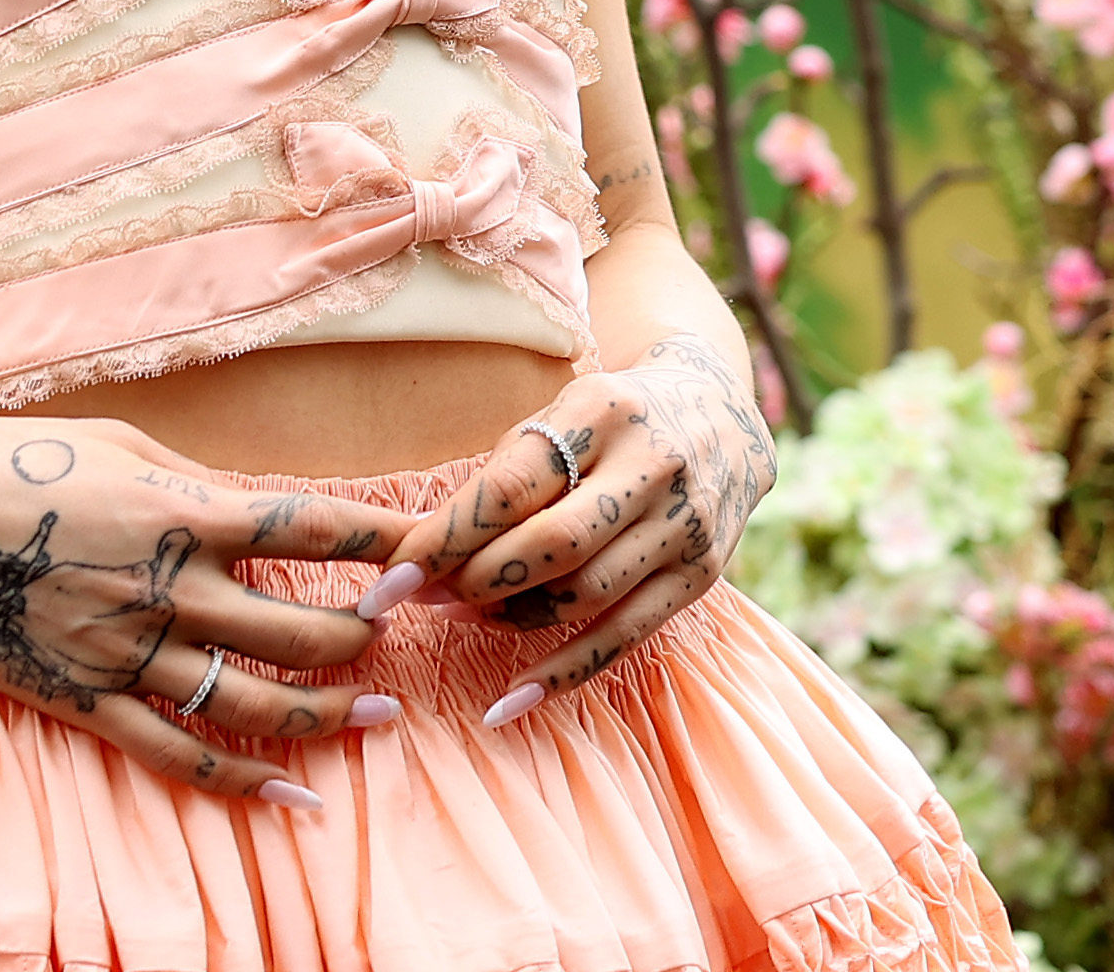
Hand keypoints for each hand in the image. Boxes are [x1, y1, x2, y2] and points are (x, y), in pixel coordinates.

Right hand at [0, 416, 414, 804]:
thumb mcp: (117, 444)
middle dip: (368, 636)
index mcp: (179, 510)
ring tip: (380, 716)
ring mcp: (123, 654)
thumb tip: (266, 508)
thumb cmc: (6, 462)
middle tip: (406, 634)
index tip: (431, 553)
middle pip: (300, 629)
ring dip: (329, 714)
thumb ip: (197, 482)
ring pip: (253, 703)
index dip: (380, 545)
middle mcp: (164, 589)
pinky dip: (242, 781)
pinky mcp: (84, 701)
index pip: (309, 529)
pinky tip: (295, 796)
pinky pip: (176, 754)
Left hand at [385, 334, 779, 718]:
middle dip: (476, 582)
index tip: (391, 577)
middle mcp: (653, 465)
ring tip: (470, 617)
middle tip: (427, 599)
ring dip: (511, 619)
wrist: (722, 416)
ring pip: (584, 595)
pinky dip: (562, 674)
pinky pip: (624, 639)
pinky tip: (508, 701)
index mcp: (604, 412)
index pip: (510, 486)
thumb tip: (421, 549)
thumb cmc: (612, 421)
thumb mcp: (562, 416)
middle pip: (550, 546)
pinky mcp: (701, 576)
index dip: (444, 537)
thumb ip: (504, 475)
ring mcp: (684, 525)